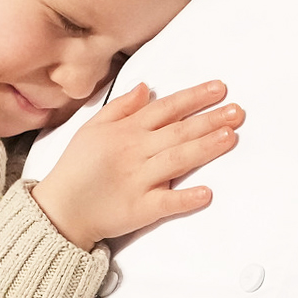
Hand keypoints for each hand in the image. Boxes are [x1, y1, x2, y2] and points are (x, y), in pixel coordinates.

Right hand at [32, 80, 241, 248]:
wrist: (59, 210)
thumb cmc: (76, 168)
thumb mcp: (91, 128)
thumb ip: (120, 106)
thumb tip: (147, 87)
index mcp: (125, 131)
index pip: (165, 108)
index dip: (193, 97)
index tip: (219, 89)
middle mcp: (133, 152)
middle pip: (178, 131)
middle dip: (210, 119)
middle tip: (238, 111)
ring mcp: (137, 181)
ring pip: (177, 160)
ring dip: (205, 148)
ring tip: (231, 137)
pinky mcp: (139, 209)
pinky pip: (166, 203)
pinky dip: (185, 198)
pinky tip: (207, 192)